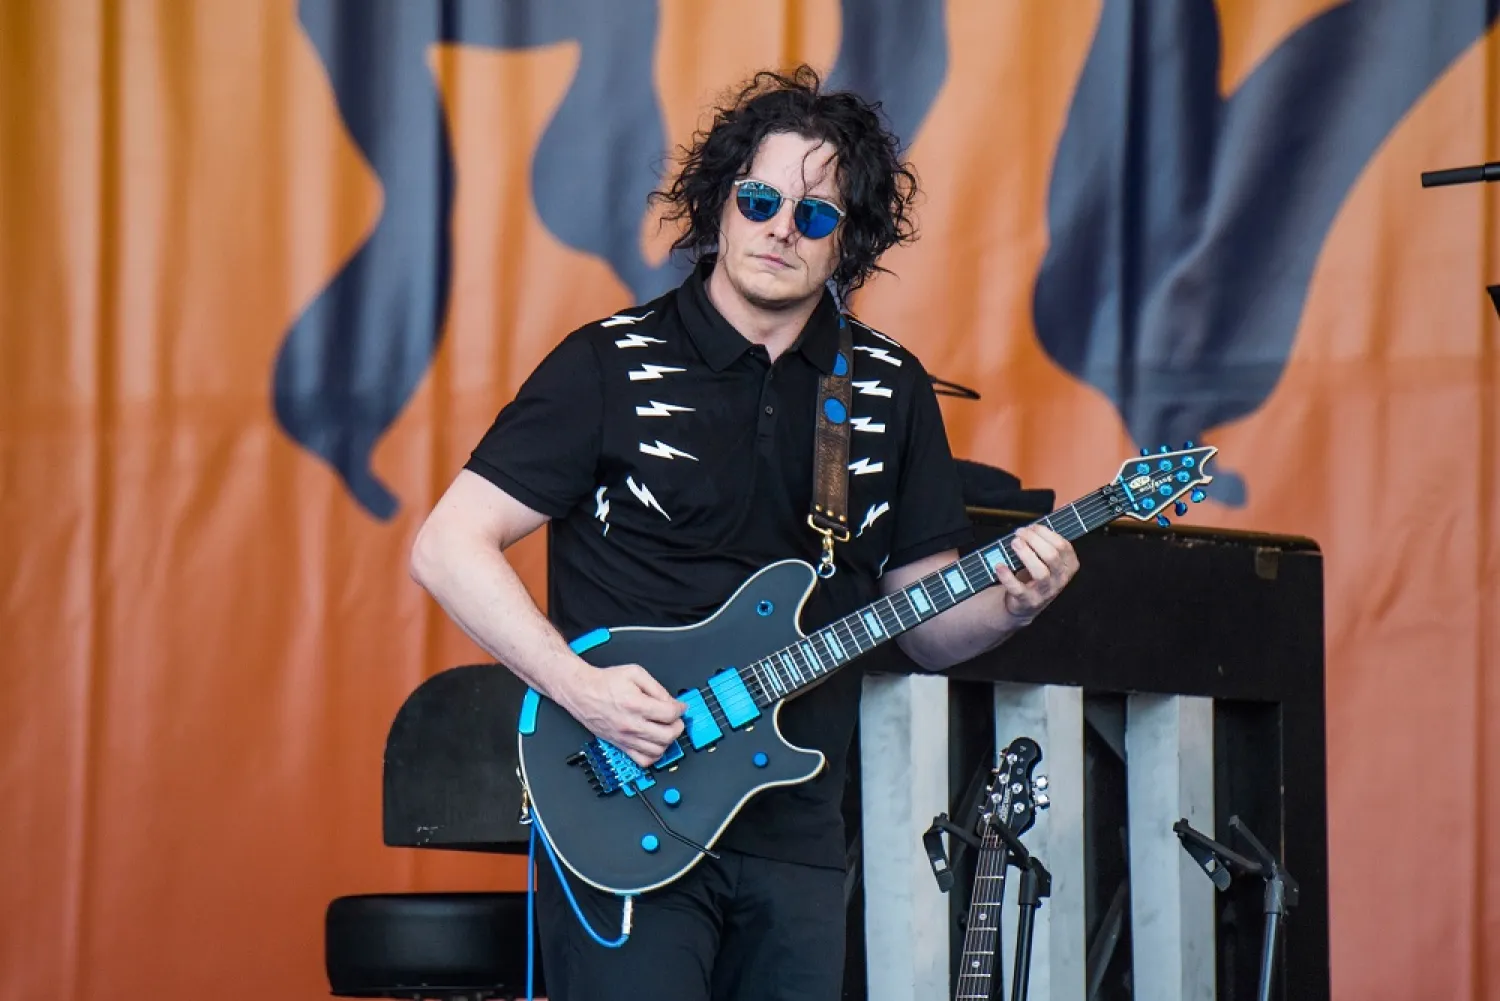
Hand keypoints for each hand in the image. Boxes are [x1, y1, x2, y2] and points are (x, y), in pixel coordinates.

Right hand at [559, 663, 687, 766]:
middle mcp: (631, 724)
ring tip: (666, 730)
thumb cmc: (605, 682)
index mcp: (635, 704)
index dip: (680, 709)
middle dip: (678, 726)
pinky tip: (655, 744)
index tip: (680, 706)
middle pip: (667, 735)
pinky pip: (643, 761)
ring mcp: (625, 738)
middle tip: (676, 719)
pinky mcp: (620, 745)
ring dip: (668, 741)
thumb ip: (657, 687)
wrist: (581, 692)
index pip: (669, 714)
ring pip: (658, 751)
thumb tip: (671, 702)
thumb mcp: (635, 673)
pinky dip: (654, 755)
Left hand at [994, 525, 1078, 624]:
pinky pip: (1018, 589)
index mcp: (1069, 566)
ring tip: (1014, 543)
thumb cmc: (1036, 576)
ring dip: (1026, 554)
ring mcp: (1045, 592)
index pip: (1063, 546)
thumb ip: (1045, 543)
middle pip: (1052, 556)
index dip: (1046, 533)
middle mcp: (1060, 579)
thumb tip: (1031, 527)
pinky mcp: (1028, 601)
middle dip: (1034, 540)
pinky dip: (1007, 576)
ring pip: (1040, 572)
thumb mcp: (1048, 560)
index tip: (1032, 527)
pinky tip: (999, 565)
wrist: (1026, 605)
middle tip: (1019, 533)